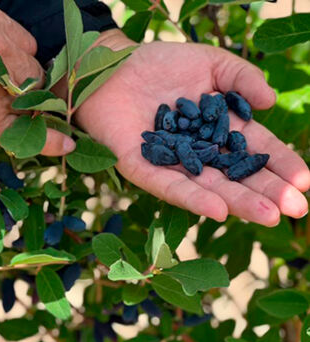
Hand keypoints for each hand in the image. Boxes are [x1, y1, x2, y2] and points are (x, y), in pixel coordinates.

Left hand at [75, 30, 309, 225]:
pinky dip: (192, 198)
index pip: (254, 150)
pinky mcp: (142, 168)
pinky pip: (168, 185)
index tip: (304, 182)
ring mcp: (170, 163)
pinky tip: (217, 209)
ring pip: (207, 187)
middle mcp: (197, 153)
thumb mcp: (210, 64)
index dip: (280, 165)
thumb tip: (271, 102)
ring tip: (268, 215)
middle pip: (235, 176)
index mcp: (216, 131)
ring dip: (238, 202)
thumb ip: (241, 79)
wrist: (113, 67)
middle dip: (266, 192)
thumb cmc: (161, 65)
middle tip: (296, 209)